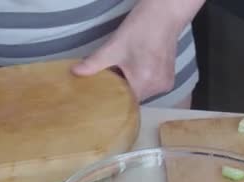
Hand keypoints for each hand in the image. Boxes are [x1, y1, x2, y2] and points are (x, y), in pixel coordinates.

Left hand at [72, 1, 192, 101]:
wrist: (164, 16)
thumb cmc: (141, 29)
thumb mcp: (113, 47)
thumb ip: (94, 63)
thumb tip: (75, 72)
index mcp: (144, 82)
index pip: (125, 102)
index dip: (113, 99)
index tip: (102, 94)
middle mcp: (157, 87)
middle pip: (134, 97)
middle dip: (122, 89)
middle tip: (110, 77)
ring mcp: (165, 83)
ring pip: (143, 92)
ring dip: (132, 84)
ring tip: (124, 71)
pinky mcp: (169, 79)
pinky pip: (151, 86)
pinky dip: (142, 80)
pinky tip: (137, 68)